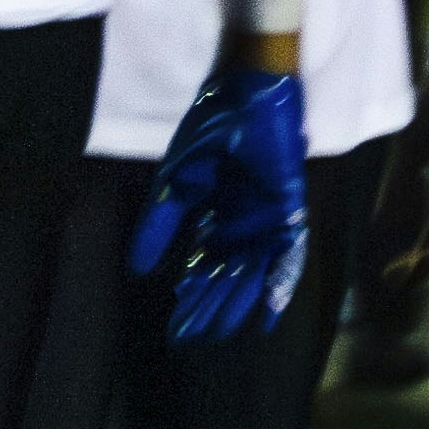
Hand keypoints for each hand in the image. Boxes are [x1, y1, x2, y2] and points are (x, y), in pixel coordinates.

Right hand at [131, 62, 310, 346]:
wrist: (250, 91)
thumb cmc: (213, 127)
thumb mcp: (176, 180)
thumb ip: (160, 224)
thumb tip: (138, 267)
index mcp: (214, 218)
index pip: (200, 268)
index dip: (188, 298)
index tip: (175, 327)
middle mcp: (241, 226)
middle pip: (225, 278)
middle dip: (208, 308)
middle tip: (190, 337)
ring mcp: (267, 221)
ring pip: (252, 275)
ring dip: (237, 303)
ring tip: (220, 331)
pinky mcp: (290, 211)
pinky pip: (286, 256)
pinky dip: (278, 285)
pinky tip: (268, 314)